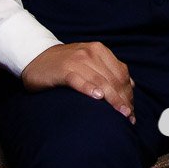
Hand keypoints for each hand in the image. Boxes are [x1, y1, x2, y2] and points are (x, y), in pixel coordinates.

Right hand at [21, 42, 135, 122]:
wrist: (36, 57)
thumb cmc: (66, 63)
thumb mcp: (90, 61)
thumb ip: (109, 70)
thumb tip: (132, 85)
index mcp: (100, 51)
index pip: (121, 73)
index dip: (128, 93)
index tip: (131, 110)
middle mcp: (90, 53)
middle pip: (113, 79)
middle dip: (123, 99)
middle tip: (128, 117)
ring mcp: (76, 61)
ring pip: (100, 80)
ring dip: (112, 99)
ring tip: (120, 113)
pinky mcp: (62, 71)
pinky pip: (78, 80)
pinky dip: (88, 88)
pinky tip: (97, 97)